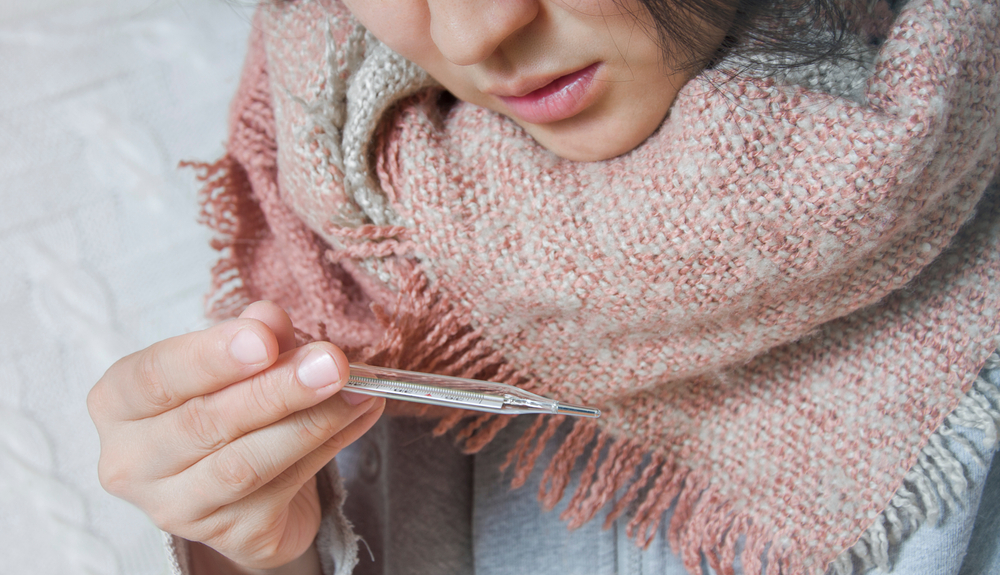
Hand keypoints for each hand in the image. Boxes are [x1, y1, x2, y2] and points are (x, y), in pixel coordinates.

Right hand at [88, 301, 383, 571]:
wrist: (241, 489)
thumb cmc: (225, 407)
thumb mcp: (235, 363)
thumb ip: (255, 337)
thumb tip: (271, 318)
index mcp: (119, 403)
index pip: (156, 376)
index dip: (211, 357)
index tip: (264, 339)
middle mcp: (133, 462)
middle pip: (206, 422)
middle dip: (277, 388)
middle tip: (332, 362)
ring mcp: (178, 507)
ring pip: (247, 463)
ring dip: (312, 421)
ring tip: (358, 389)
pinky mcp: (231, 535)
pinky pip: (285, 487)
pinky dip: (330, 445)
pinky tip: (360, 414)